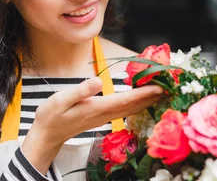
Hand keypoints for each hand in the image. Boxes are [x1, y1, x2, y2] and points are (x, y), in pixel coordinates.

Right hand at [21, 77, 162, 172]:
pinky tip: (141, 100)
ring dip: (146, 100)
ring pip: (131, 109)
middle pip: (134, 105)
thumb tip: (97, 81)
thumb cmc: (51, 116)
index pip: (126, 99)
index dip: (144, 92)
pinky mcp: (101, 117)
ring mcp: (104, 117)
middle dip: (152, 96)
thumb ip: (80, 91)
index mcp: (96, 107)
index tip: (161, 85)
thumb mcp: (60, 99)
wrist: (46, 135)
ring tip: (161, 92)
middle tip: (170, 86)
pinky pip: (124, 110)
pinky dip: (136, 103)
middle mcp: (104, 114)